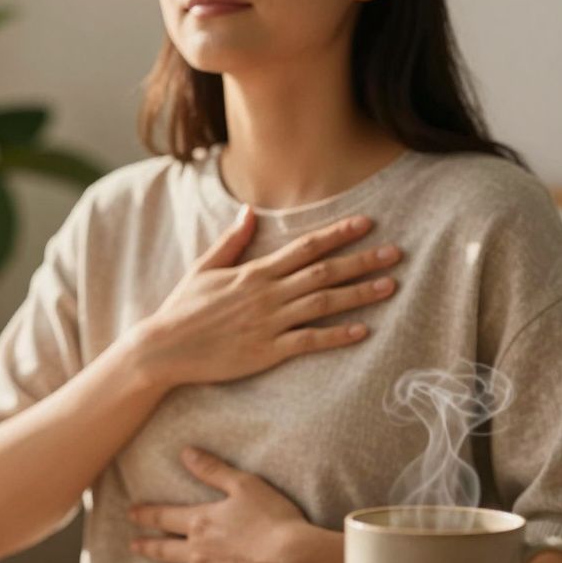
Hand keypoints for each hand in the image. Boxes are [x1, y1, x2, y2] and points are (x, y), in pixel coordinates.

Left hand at [127, 447, 316, 562]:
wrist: (293, 561)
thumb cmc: (273, 519)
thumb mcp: (243, 484)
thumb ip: (212, 469)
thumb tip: (186, 452)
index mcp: (200, 522)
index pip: (164, 517)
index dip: (146, 514)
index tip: (131, 513)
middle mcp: (198, 551)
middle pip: (165, 549)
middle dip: (148, 545)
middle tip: (134, 545)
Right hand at [132, 207, 400, 388]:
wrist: (164, 348)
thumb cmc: (183, 308)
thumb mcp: (204, 268)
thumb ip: (232, 240)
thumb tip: (249, 211)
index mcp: (255, 272)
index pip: (306, 247)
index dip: (339, 234)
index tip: (367, 224)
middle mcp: (267, 294)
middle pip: (324, 272)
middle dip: (362, 260)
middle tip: (396, 253)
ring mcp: (269, 323)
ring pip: (324, 303)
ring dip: (359, 294)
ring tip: (390, 286)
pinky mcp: (267, 351)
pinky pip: (309, 341)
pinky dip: (337, 335)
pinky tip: (362, 330)